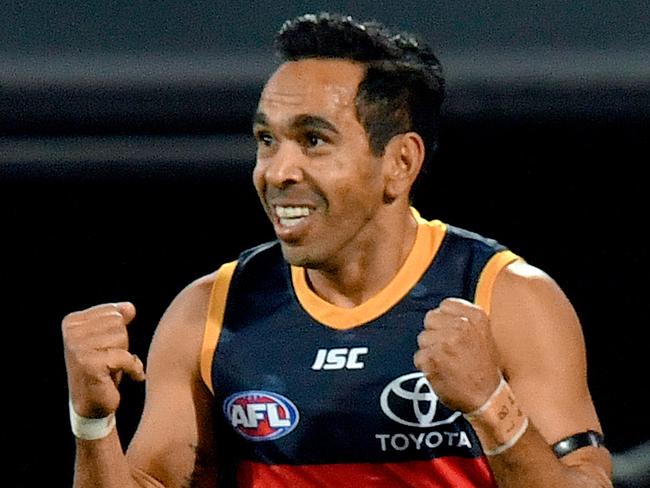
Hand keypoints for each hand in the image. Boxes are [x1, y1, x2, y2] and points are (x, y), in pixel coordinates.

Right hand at [62, 302, 144, 417]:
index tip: (105, 348)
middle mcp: (71, 333)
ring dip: (124, 356)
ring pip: (122, 338)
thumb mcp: (110, 338)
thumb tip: (130, 308)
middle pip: (118, 323)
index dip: (118, 332)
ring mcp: (77, 348)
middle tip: (109, 360)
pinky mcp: (89, 364)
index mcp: (73, 321)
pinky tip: (132, 377)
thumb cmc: (103, 368)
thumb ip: (118, 317)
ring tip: (111, 368)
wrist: (92, 404)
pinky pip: (126, 357)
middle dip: (121, 343)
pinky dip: (134, 369)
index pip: (114, 312)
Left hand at [413, 297, 501, 412]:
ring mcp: (445, 342)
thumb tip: (441, 312)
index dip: (444, 320)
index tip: (449, 330)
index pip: (445, 305)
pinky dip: (425, 366)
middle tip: (448, 349)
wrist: (487, 398)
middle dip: (435, 333)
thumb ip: (463, 320)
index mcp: (475, 317)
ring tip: (446, 362)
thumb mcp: (483, 335)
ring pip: (422, 338)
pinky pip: (418, 357)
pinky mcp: (432, 359)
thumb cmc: (484, 369)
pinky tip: (440, 372)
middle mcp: (460, 327)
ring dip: (430, 350)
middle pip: (430, 319)